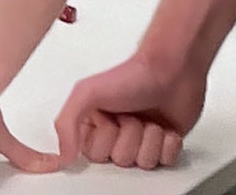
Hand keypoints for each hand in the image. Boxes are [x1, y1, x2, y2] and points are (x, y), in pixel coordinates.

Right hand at [56, 51, 206, 169]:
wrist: (171, 71)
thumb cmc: (131, 76)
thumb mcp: (87, 92)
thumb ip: (67, 124)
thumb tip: (63, 158)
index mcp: (93, 125)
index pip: (94, 155)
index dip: (106, 137)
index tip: (110, 118)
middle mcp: (116, 137)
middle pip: (120, 161)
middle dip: (130, 137)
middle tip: (132, 116)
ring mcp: (141, 143)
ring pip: (144, 163)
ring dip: (151, 140)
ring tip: (150, 120)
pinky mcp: (165, 147)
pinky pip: (166, 163)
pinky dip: (169, 146)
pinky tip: (166, 129)